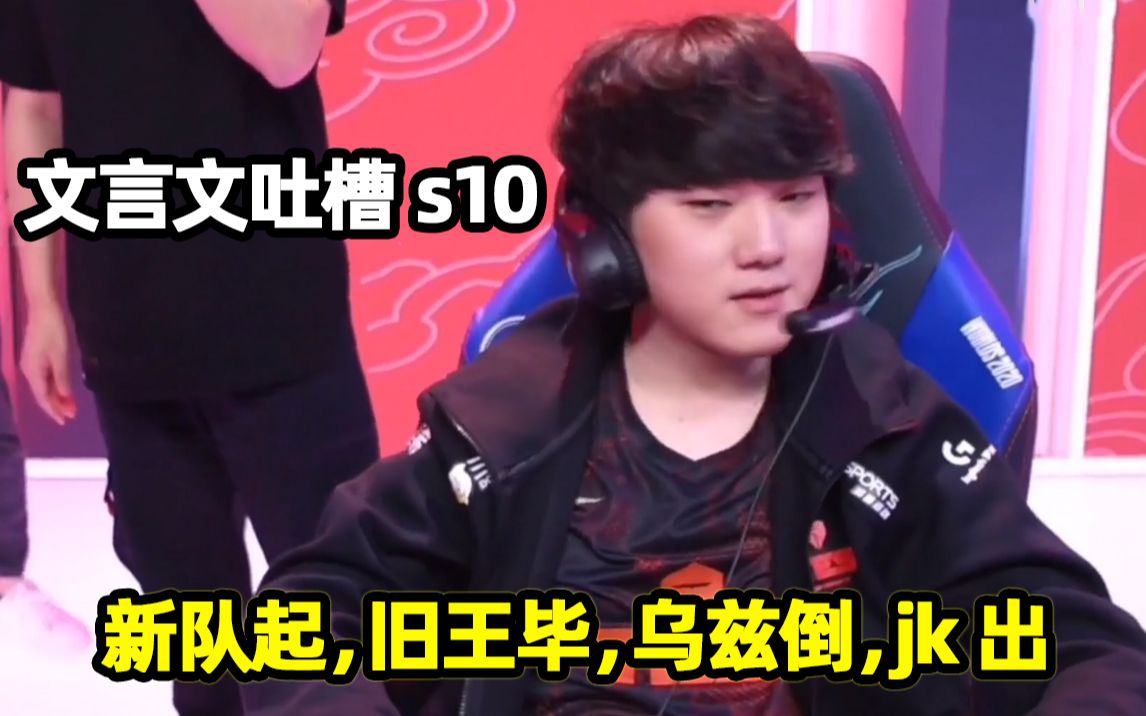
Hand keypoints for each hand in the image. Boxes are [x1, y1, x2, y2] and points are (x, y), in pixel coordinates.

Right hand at [20, 302, 76, 424]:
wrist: (44, 308)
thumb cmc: (54, 332)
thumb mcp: (62, 357)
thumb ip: (62, 380)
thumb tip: (64, 400)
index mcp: (33, 372)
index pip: (44, 398)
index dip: (55, 410)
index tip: (67, 420)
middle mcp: (28, 370)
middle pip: (41, 394)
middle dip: (56, 405)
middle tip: (71, 415)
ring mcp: (30, 362)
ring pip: (42, 386)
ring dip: (55, 396)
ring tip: (69, 405)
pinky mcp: (35, 355)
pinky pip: (43, 377)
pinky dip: (53, 385)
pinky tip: (61, 388)